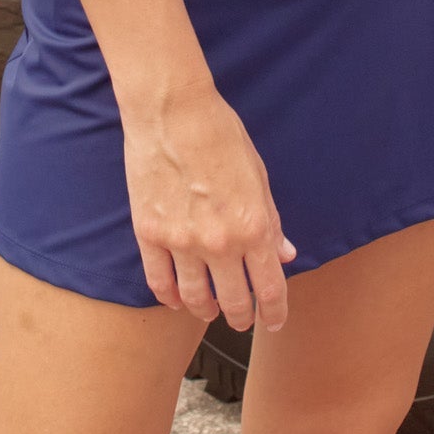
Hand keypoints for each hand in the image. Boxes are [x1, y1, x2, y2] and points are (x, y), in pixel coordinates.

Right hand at [121, 80, 297, 330]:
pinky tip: (176, 299)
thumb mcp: (258, 175)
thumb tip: (284, 254)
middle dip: (242, 317)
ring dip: (206, 311)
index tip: (275, 322)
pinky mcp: (149, 233)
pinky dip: (169, 297)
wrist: (173, 110)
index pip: (270, 288)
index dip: (274, 312)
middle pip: (234, 302)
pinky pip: (159, 281)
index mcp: (253, 226)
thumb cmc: (220, 133)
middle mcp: (219, 242)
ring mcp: (181, 241)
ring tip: (210, 311)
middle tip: (243, 320)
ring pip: (195, 298)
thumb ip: (271, 220)